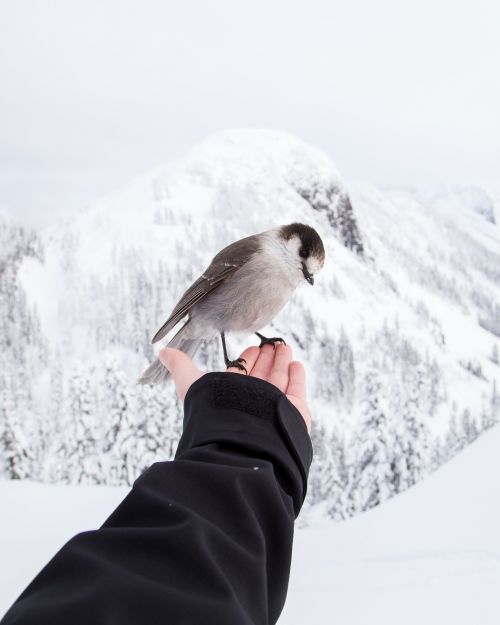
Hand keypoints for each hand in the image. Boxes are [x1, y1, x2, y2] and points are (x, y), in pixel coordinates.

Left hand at [159, 343, 311, 431]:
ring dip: (281, 361)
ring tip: (283, 346)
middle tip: (271, 343)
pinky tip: (295, 364)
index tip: (252, 346)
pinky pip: (296, 391)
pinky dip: (296, 377)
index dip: (246, 359)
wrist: (243, 444)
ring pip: (279, 379)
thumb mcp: (191, 385)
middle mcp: (251, 402)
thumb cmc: (215, 415)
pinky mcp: (293, 413)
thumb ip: (180, 367)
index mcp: (230, 397)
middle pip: (261, 375)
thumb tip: (162, 350)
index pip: (241, 374)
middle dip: (266, 358)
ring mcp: (273, 408)